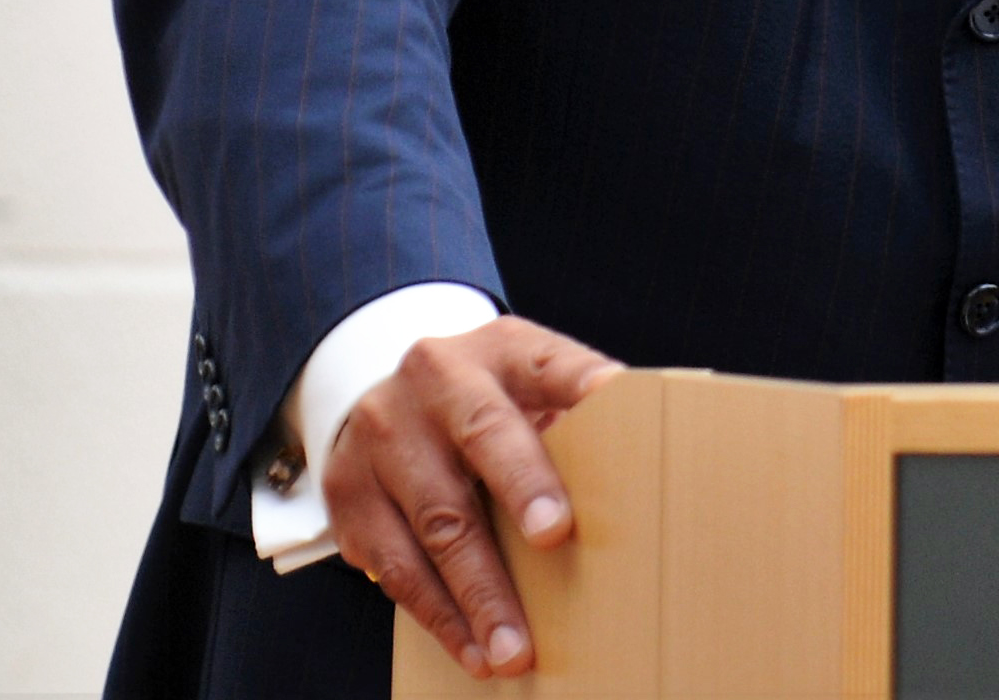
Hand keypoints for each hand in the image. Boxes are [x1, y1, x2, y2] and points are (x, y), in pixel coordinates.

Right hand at [323, 316, 622, 677]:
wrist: (385, 398)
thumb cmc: (489, 402)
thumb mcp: (531, 383)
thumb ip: (578, 413)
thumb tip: (651, 463)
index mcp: (499, 350)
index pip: (549, 361)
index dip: (581, 384)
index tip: (613, 401)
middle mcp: (433, 380)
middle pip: (483, 436)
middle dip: (521, 488)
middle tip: (556, 537)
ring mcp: (381, 435)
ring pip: (435, 519)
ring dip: (477, 592)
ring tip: (513, 648)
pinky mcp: (348, 492)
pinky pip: (394, 565)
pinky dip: (436, 614)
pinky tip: (470, 647)